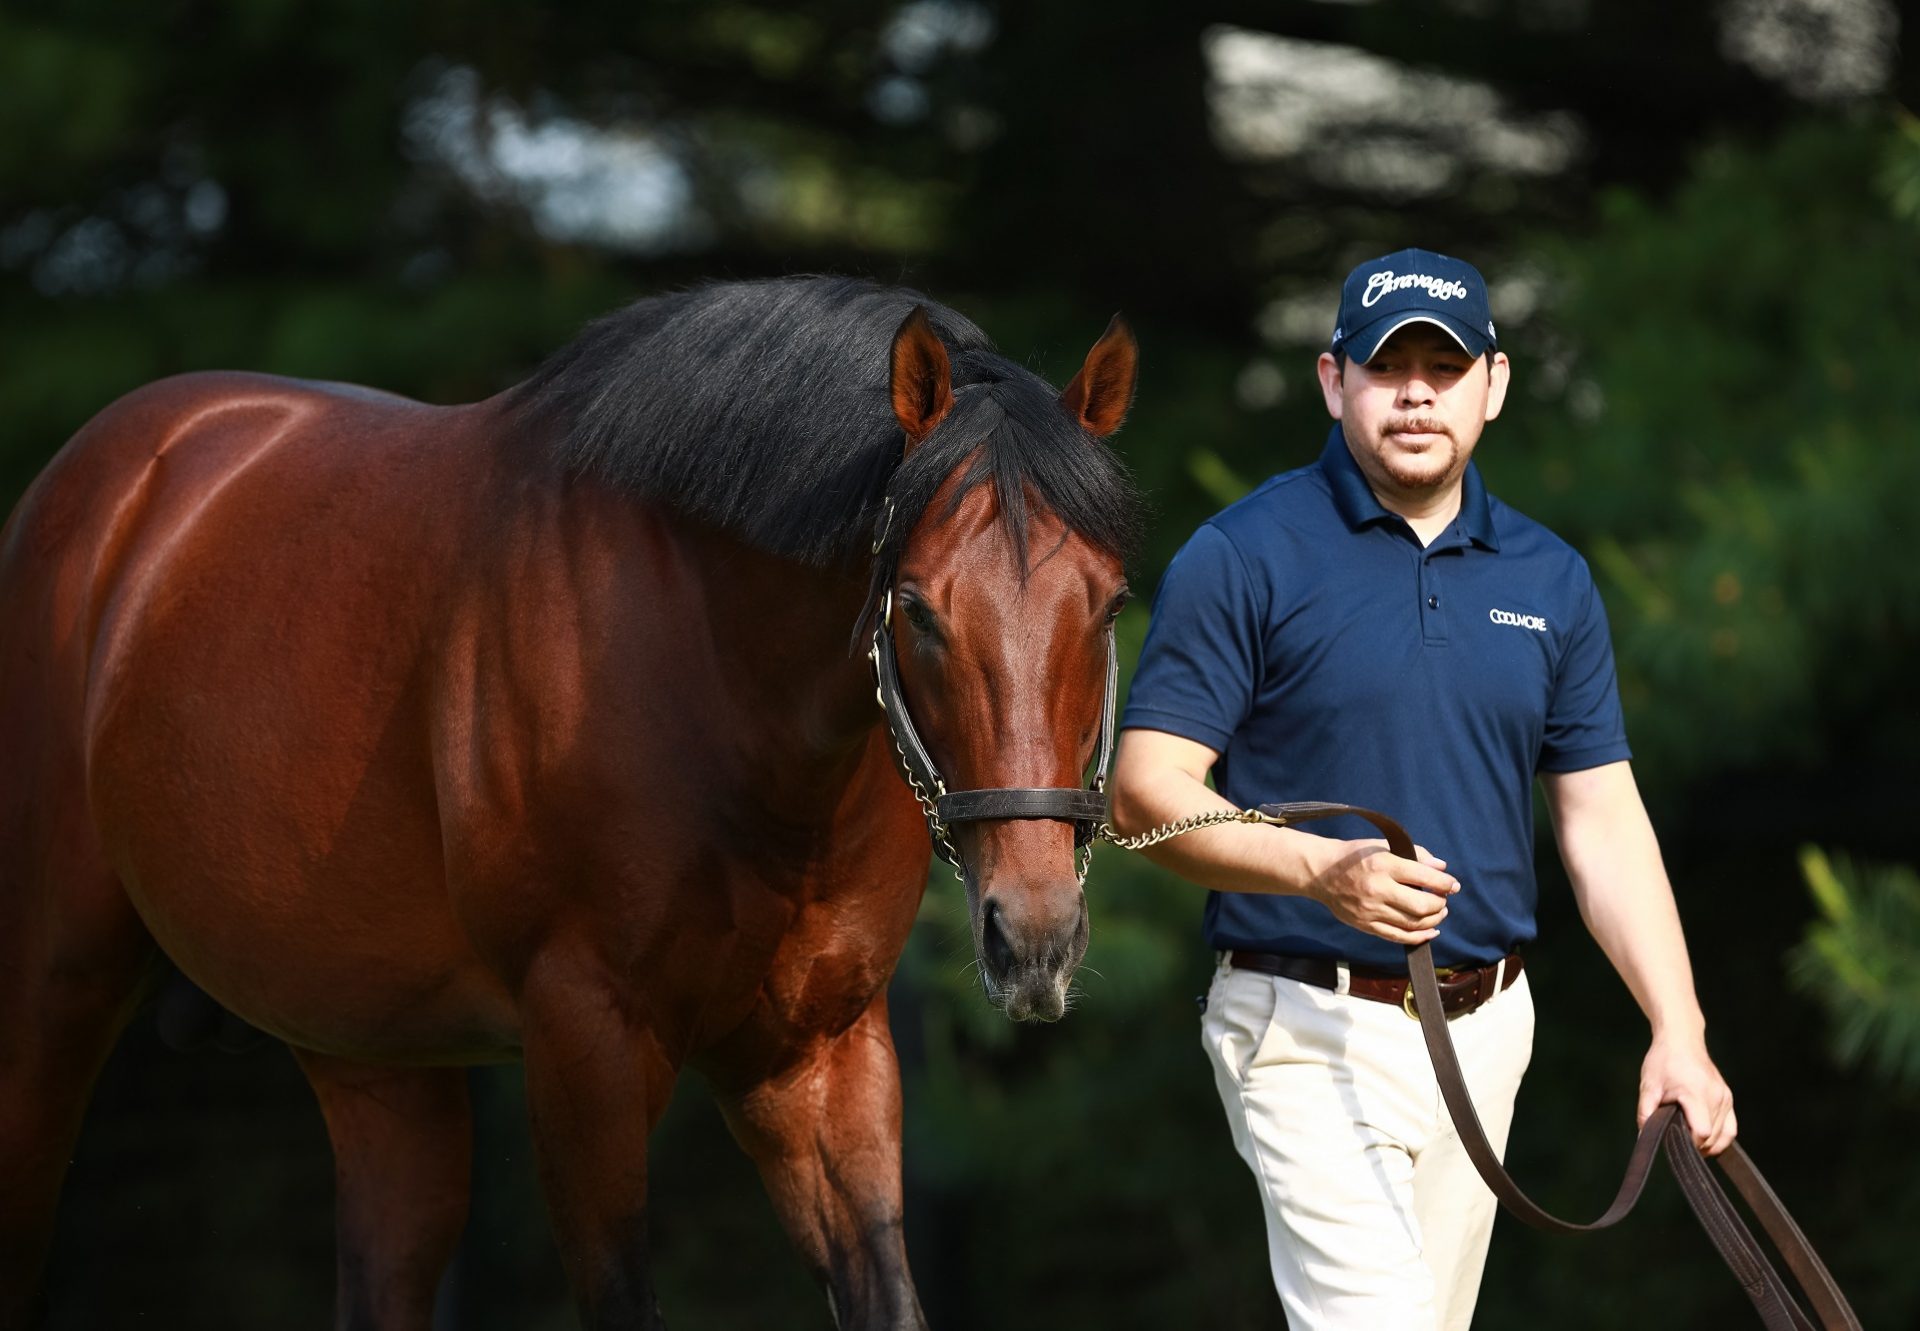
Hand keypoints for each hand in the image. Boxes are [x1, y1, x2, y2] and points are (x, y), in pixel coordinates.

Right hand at [1303, 838, 1458, 944]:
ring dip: (1433, 920)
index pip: (1424, 877)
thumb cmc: (1354, 856)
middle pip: (1421, 905)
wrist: (1321, 872)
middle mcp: (1378, 889)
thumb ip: (1415, 855)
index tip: (1453, 885)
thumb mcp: (1383, 846)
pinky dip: (1419, 937)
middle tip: (1443, 899)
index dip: (1444, 883)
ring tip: (1438, 912)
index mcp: (1383, 865)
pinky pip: (1398, 937)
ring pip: (1413, 923)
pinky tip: (1431, 932)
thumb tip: (1441, 868)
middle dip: (1440, 904)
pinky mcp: (1366, 925)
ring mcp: (1371, 910)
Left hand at [1638, 1036, 1735, 1154]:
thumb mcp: (1648, 1086)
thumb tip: (1645, 1137)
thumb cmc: (1663, 1060)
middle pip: (1713, 1137)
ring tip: (1689, 1141)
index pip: (1702, 1132)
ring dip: (1708, 1144)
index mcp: (1696, 1093)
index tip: (1674, 1141)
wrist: (1681, 1039)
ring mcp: (1725, 1097)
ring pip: (1724, 1135)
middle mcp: (1716, 1096)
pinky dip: (1721, 1138)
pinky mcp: (1728, 1098)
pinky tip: (1706, 1140)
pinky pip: (1731, 1127)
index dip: (1688, 1143)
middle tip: (1677, 1140)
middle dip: (1696, 1145)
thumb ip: (1645, 1113)